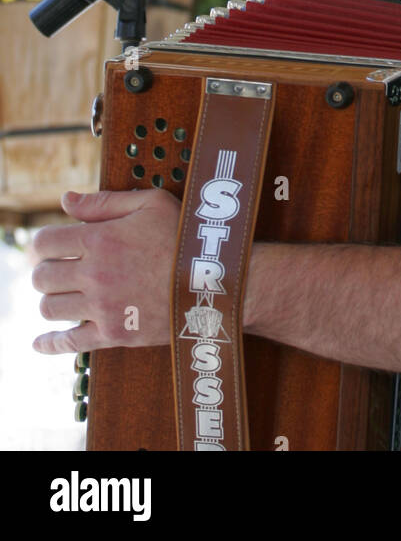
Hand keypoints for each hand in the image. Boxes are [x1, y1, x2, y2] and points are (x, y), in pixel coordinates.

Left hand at [31, 187, 180, 354]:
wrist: (215, 280)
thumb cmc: (185, 236)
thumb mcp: (150, 204)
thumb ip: (103, 202)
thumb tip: (66, 200)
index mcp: (99, 239)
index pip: (45, 242)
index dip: (42, 243)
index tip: (50, 246)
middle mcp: (94, 275)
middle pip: (42, 277)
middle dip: (45, 271)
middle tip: (58, 269)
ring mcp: (102, 308)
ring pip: (50, 308)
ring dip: (51, 300)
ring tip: (63, 294)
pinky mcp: (113, 334)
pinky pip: (68, 343)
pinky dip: (49, 344)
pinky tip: (40, 342)